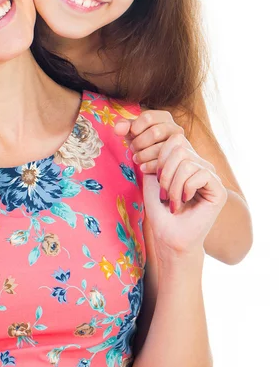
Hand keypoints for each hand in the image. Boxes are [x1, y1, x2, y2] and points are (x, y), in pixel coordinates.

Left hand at [114, 110, 182, 172]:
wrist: (153, 162)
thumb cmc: (142, 142)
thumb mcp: (132, 132)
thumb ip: (123, 126)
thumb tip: (118, 130)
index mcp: (164, 117)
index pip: (148, 117)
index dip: (135, 128)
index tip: (132, 135)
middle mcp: (176, 128)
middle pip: (155, 132)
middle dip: (139, 143)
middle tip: (133, 149)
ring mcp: (181, 144)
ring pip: (159, 148)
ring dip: (142, 155)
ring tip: (137, 158)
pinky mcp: (179, 160)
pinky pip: (162, 163)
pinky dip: (148, 166)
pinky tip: (143, 167)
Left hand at [142, 134, 226, 257]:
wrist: (168, 234)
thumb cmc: (158, 208)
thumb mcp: (152, 174)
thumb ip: (157, 153)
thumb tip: (154, 131)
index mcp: (185, 158)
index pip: (173, 139)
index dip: (157, 156)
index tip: (148, 174)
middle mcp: (200, 164)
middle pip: (179, 148)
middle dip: (164, 172)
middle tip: (162, 193)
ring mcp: (210, 175)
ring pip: (187, 162)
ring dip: (173, 184)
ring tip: (172, 200)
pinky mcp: (219, 189)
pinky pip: (200, 174)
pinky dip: (185, 189)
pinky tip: (184, 201)